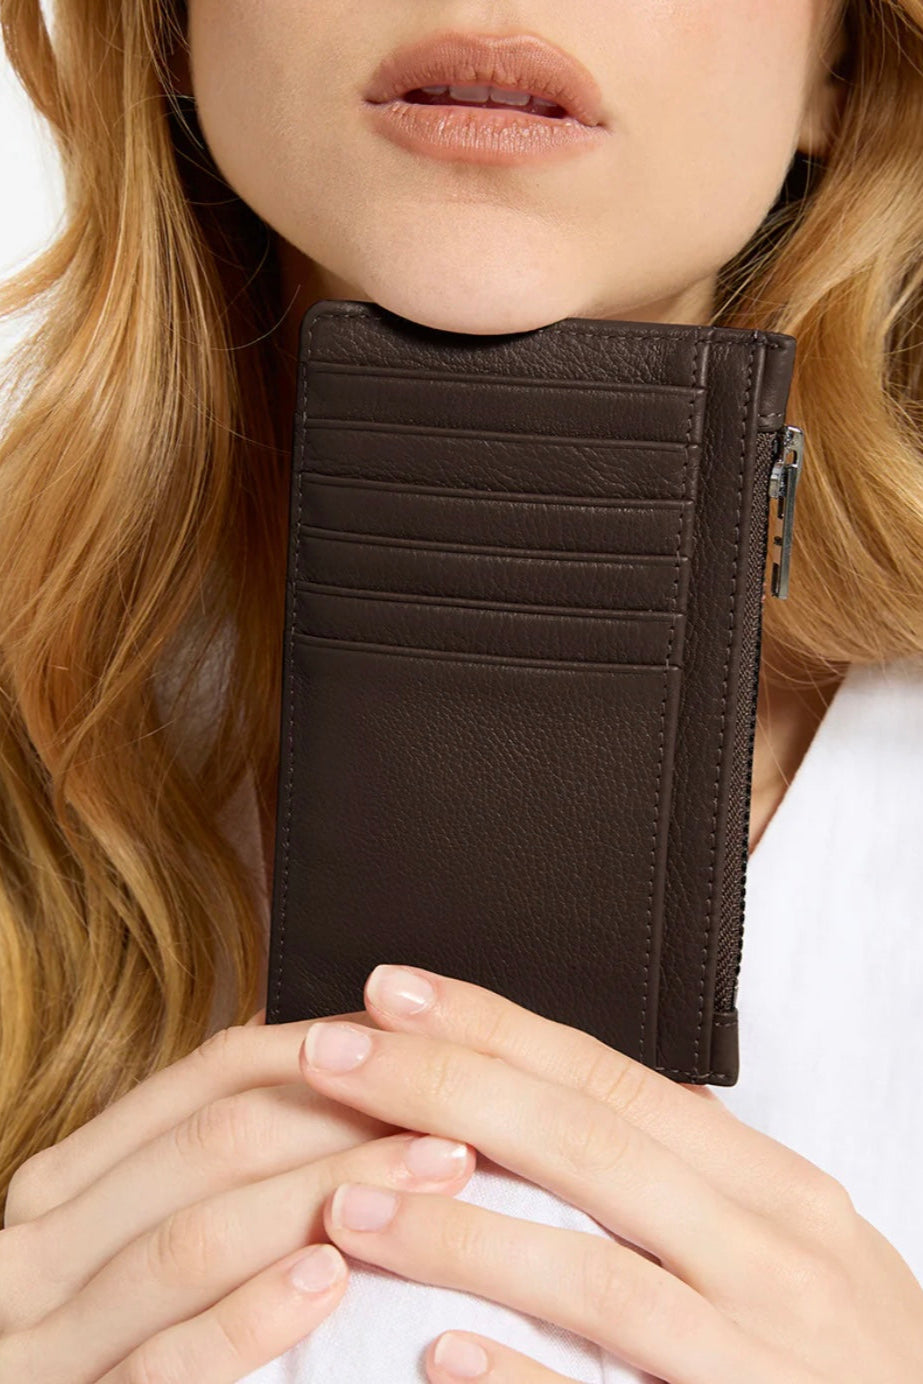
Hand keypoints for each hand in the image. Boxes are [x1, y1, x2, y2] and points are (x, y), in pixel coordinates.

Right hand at [0, 1005, 474, 1382]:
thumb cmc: (121, 1330)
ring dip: (325, 1197)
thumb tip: (331, 1045)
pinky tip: (332, 1281)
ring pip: (195, 1240)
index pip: (210, 1075)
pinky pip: (166, 1361)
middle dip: (343, 1121)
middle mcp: (41, 1244)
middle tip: (453, 1117)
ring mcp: (46, 1337)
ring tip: (432, 1180)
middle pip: (213, 1146)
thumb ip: (209, 1155)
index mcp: (68, 1181)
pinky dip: (252, 1315)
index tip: (421, 1047)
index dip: (325, 1051)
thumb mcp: (140, 1223)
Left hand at [297, 965, 922, 1383]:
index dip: (494, 1029)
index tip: (393, 992)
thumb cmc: (855, 1361)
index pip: (612, 1079)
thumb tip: (581, 1093)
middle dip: (445, 1090)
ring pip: (589, 1273)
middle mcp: (775, 1261)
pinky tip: (436, 1359)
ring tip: (344, 1202)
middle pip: (585, 1146)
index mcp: (779, 1190)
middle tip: (333, 1057)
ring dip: (454, 1232)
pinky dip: (523, 1381)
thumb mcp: (801, 1247)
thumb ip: (699, 1174)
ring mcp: (761, 1364)